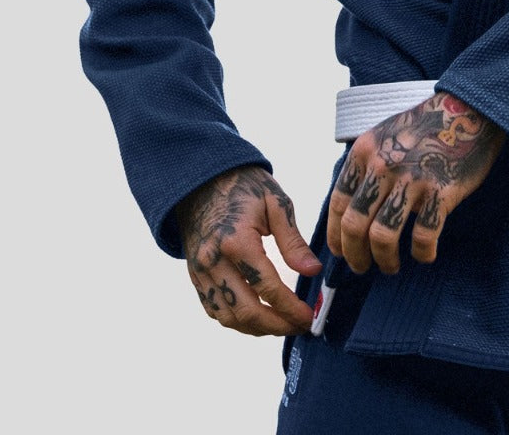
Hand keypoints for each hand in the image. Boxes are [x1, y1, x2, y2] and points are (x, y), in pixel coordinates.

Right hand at [176, 165, 321, 335]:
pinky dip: (236, 321)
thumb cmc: (244, 186)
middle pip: (247, 312)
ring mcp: (201, 272)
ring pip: (228, 318)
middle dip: (277, 326)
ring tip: (282, 325)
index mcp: (237, 241)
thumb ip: (293, 241)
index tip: (309, 317)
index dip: (291, 308)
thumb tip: (313, 271)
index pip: (268, 288)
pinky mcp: (195, 276)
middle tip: (300, 326)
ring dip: (257, 329)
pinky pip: (214, 310)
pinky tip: (257, 317)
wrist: (202, 179)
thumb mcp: (275, 203)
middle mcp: (214, 262)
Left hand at [326, 92, 505, 274]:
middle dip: (354, 254)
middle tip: (361, 267)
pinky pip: (423, 236)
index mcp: (364, 152)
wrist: (467, 111)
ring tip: (390, 266)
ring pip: (383, 236)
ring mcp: (411, 180)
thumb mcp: (386, 135)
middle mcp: (382, 166)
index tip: (340, 251)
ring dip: (384, 259)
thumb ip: (368, 164)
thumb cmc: (427, 126)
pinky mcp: (440, 192)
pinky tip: (425, 255)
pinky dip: (422, 253)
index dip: (335, 234)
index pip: (338, 203)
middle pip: (355, 225)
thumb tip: (353, 204)